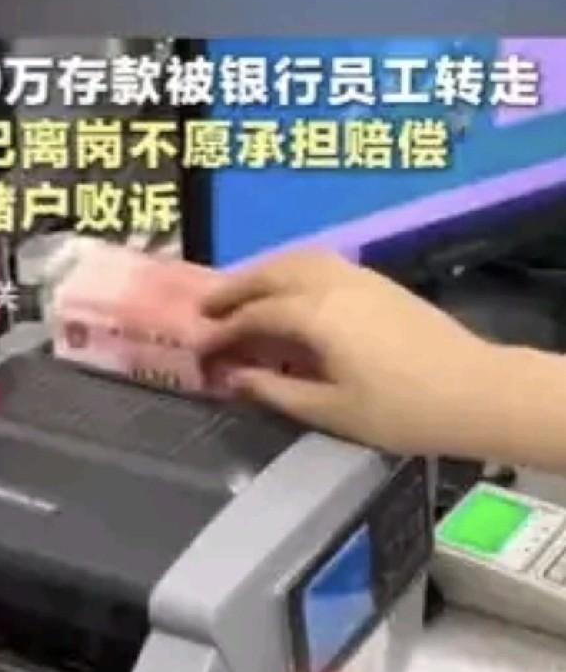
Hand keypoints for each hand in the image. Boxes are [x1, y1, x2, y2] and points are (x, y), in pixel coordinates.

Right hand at [200, 248, 505, 458]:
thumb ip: (277, 390)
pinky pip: (322, 263)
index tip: (197, 350)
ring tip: (243, 296)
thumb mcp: (331, 410)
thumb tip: (235, 378)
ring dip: (264, 273)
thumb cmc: (400, 411)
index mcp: (316, 314)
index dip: (221, 332)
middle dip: (234, 290)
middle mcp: (333, 283)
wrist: (474, 391)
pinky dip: (293, 271)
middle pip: (271, 273)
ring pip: (298, 260)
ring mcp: (359, 277)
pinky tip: (290, 294)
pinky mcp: (379, 284)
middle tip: (205, 310)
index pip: (254, 315)